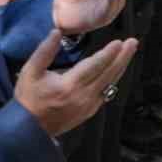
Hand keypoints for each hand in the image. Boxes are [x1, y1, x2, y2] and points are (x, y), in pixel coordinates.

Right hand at [15, 30, 138, 137]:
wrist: (28, 129)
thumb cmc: (28, 98)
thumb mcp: (30, 72)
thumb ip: (44, 51)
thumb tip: (56, 32)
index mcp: (69, 86)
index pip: (94, 66)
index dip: (108, 54)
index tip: (119, 42)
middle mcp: (83, 96)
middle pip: (108, 74)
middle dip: (122, 57)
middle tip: (133, 43)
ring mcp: (89, 106)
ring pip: (110, 84)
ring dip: (121, 67)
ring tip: (129, 52)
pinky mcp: (90, 111)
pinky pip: (107, 93)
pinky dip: (114, 79)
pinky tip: (118, 70)